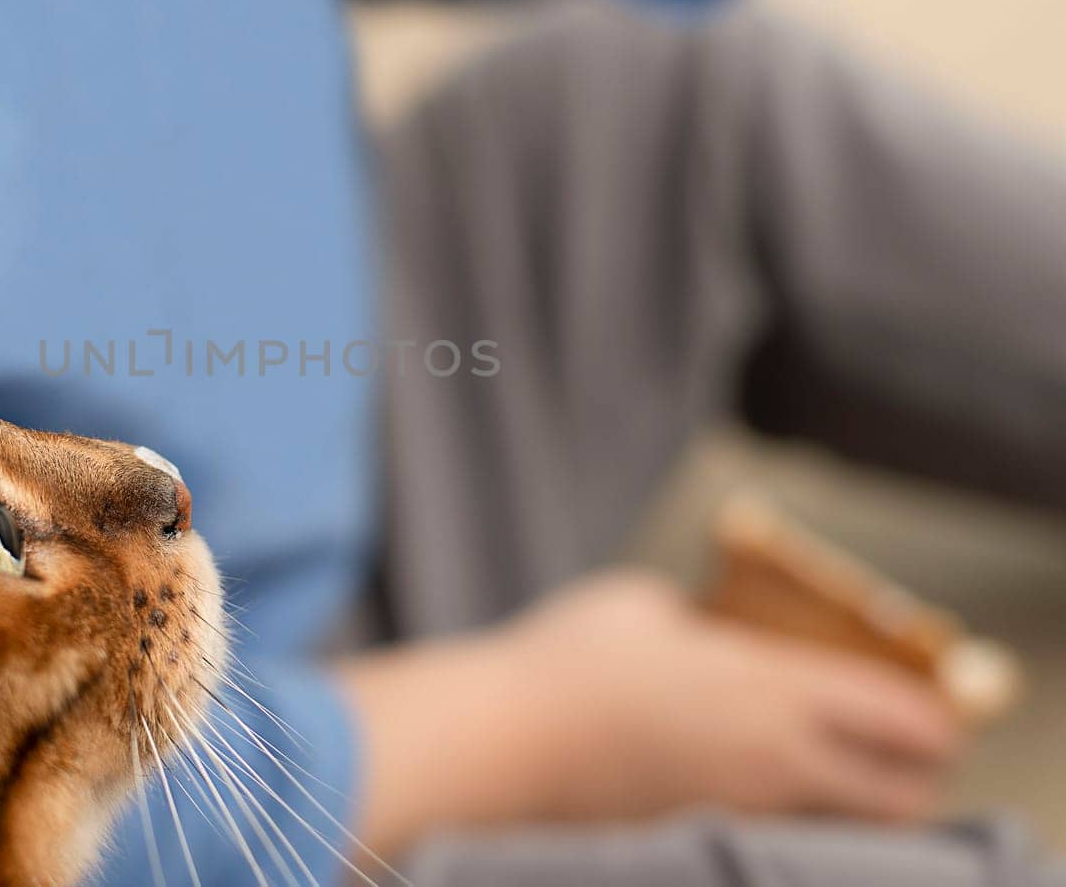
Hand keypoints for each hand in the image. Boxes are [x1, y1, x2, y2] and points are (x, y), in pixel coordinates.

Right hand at [497, 571, 964, 820]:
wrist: (508, 740)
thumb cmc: (566, 661)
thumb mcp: (638, 603)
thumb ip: (694, 614)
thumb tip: (707, 625)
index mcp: (769, 685)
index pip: (902, 716)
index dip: (932, 717)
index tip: (930, 708)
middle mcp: (773, 755)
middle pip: (898, 798)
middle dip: (912, 778)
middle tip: (896, 756)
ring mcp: (740, 807)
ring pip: (846, 831)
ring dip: (856, 807)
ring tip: (832, 776)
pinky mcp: (701, 835)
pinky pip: (782, 837)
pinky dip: (794, 822)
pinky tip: (758, 790)